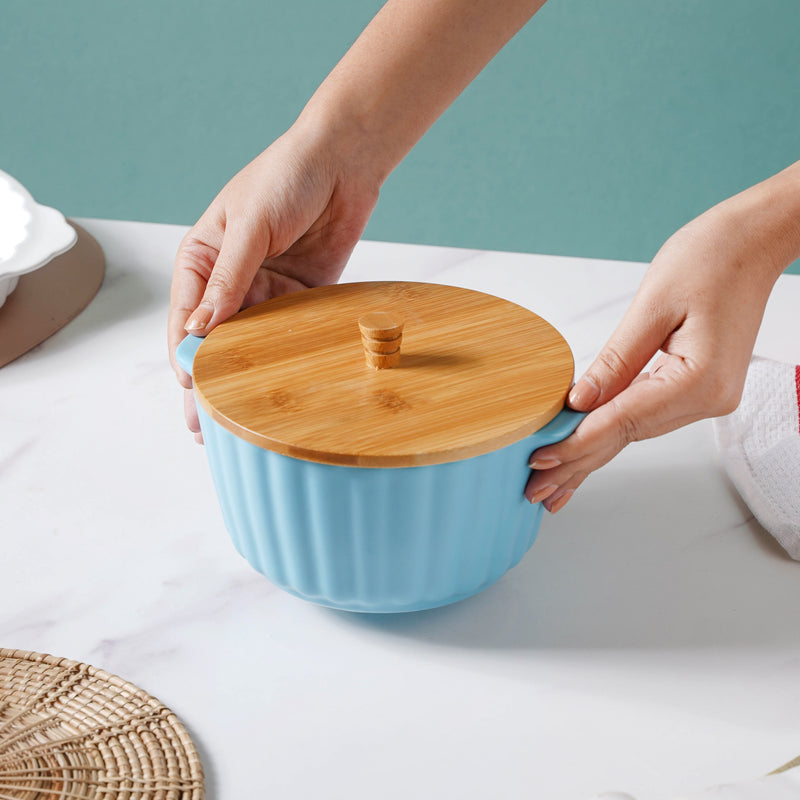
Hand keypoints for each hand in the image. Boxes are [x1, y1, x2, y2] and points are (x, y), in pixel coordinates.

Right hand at [168, 121, 380, 440]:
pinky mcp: (300, 298)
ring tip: (242, 421)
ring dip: (247, 377)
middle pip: (214, 341)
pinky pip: (289, 335)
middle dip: (211, 382)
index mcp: (201, 260)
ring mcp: (265, 293)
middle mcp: (229, 282)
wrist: (344, 163)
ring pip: (250, 345)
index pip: (184, 317)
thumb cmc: (286, 177)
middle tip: (208, 428)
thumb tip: (199, 329)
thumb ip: (228, 279)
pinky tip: (280, 388)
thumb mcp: (249, 225)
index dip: (186, 356)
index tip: (192, 390)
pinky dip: (284, 360)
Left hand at [525, 198, 786, 512]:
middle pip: (627, 437)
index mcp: (700, 380)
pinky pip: (646, 416)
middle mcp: (708, 398)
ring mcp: (707, 396)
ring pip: (634, 432)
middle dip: (577, 464)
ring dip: (591, 454)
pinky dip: (613, 432)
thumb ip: (616, 361)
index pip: (622, 422)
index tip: (539, 460)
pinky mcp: (699, 387)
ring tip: (553, 481)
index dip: (576, 444)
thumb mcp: (652, 305)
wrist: (754, 241)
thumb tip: (579, 402)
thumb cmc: (711, 257)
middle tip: (536, 491)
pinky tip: (589, 450)